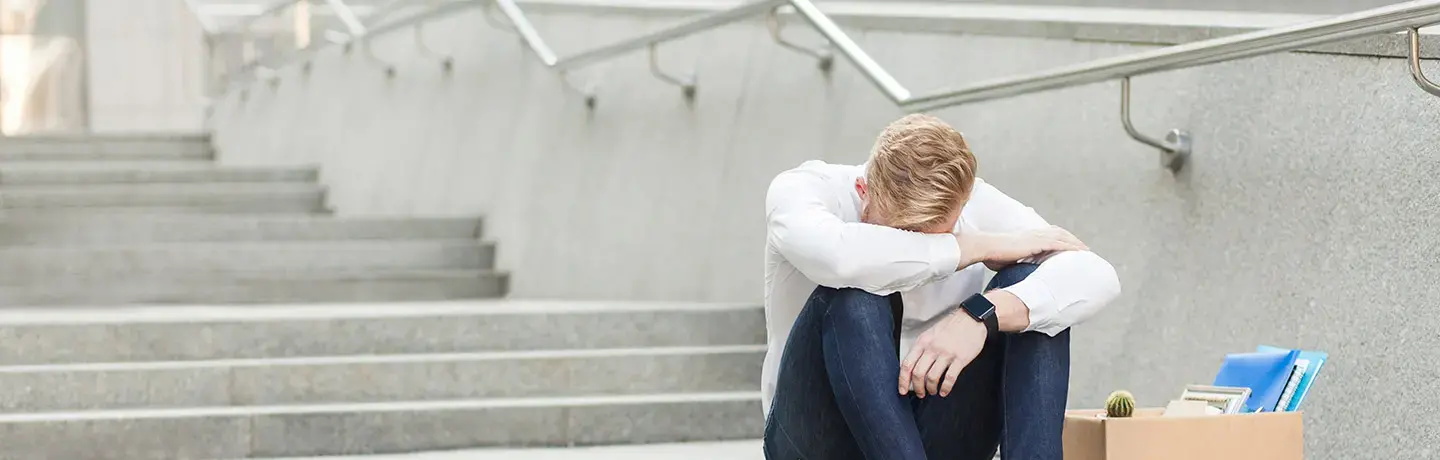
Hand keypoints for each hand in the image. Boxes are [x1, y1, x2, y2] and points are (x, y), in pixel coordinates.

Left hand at [898, 310, 986, 397]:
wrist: (971, 318)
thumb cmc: (950, 327)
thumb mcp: (930, 334)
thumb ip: (921, 348)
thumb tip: (913, 367)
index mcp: (922, 342)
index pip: (907, 364)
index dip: (903, 380)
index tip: (903, 390)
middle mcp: (932, 348)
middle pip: (918, 373)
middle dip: (917, 388)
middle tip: (920, 393)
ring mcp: (946, 354)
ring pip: (932, 377)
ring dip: (931, 388)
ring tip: (932, 391)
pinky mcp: (960, 359)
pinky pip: (949, 378)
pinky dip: (945, 388)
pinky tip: (944, 391)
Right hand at [960, 226, 1087, 269]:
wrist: (986, 247)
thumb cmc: (992, 255)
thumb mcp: (1006, 259)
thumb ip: (1014, 263)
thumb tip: (1014, 274)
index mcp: (1028, 236)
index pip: (1049, 234)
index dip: (1061, 238)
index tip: (1069, 245)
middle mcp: (1034, 233)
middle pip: (1060, 233)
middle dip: (1073, 240)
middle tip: (1084, 249)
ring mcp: (1037, 237)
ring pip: (1063, 237)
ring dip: (1076, 243)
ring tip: (1086, 252)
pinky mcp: (1038, 243)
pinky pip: (1060, 244)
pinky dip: (1071, 248)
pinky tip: (1079, 253)